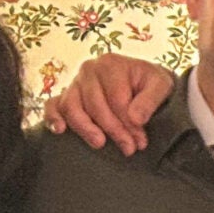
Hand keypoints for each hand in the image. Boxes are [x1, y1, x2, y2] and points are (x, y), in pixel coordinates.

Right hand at [43, 54, 174, 153]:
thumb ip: (151, 100)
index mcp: (111, 64)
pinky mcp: (65, 96)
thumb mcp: (161, 87)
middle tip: (128, 148)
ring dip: (86, 129)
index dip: (128, 124)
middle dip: (113, 130)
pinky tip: (60, 130)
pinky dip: (53, 118)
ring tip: (100, 144)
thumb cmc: (150, 84)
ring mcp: (74, 83)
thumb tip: (135, 118)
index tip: (140, 142)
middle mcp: (89, 69)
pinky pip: (52, 105)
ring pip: (72, 107)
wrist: (142, 83)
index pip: (116, 99)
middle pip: (95, 105)